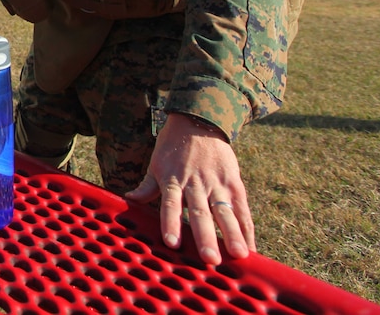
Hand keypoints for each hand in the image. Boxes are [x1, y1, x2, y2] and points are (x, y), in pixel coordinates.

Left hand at [126, 113, 255, 263]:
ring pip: (225, 212)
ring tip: (239, 255)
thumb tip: (128, 199)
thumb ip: (147, 186)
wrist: (199, 121)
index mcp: (174, 180)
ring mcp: (217, 183)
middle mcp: (196, 184)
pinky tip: (251, 248)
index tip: (172, 243)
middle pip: (200, 213)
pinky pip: (242, 209)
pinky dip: (247, 229)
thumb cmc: (172, 147)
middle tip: (210, 259)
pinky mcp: (234, 182)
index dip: (170, 223)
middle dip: (206, 237)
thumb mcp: (157, 164)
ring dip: (232, 235)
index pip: (170, 204)